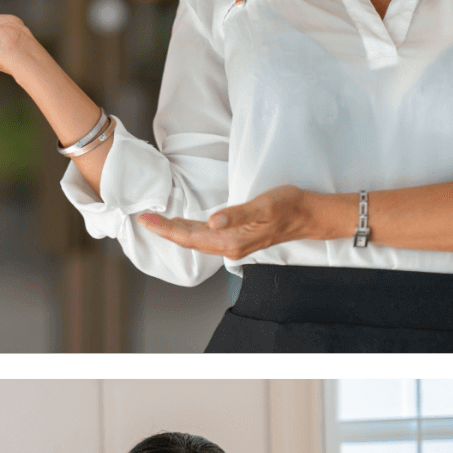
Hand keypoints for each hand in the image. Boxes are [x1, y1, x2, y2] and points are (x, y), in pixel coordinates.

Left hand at [139, 185, 315, 258]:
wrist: (309, 215)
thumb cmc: (288, 206)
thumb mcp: (263, 205)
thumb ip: (237, 215)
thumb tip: (212, 222)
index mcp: (231, 241)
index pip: (189, 236)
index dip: (165, 228)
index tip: (145, 220)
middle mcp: (229, 247)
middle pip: (188, 240)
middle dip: (164, 230)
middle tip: (143, 219)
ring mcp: (233, 244)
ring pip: (196, 240)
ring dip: (175, 231)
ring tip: (156, 222)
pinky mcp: (237, 238)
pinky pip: (205, 237)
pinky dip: (189, 230)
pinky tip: (183, 224)